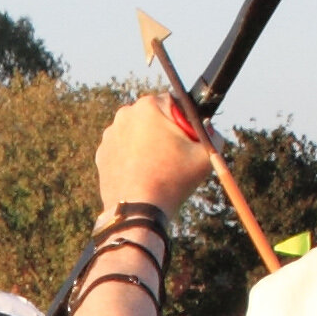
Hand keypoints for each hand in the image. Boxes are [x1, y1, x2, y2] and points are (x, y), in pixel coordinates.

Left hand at [95, 95, 215, 218]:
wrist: (138, 211)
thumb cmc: (172, 181)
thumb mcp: (205, 157)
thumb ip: (214, 137)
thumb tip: (210, 131)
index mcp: (150, 106)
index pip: (174, 104)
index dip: (184, 123)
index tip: (186, 142)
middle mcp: (126, 114)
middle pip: (153, 118)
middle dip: (164, 132)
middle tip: (172, 158)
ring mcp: (111, 134)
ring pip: (137, 134)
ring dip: (147, 145)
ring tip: (156, 170)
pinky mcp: (102, 153)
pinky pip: (123, 150)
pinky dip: (132, 159)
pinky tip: (141, 175)